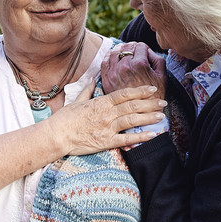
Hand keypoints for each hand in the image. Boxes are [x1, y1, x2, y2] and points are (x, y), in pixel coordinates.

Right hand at [49, 82, 166, 154]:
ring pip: (133, 120)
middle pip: (133, 106)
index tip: (152, 88)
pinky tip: (152, 135)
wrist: (57, 135)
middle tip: (163, 102)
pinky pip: (127, 139)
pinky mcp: (106, 141)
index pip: (125, 94)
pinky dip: (141, 136)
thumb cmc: (65, 118)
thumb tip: (92, 79)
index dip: (141, 90)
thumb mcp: (76, 100)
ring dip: (149, 117)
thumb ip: (87, 90)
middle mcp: (107, 113)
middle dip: (150, 103)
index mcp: (101, 102)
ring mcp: (108, 127)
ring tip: (162, 116)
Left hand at [101, 42, 165, 96]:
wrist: (141, 114)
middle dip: (133, 48)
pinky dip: (109, 57)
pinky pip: (105, 62)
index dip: (144, 48)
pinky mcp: (106, 79)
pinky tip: (114, 59)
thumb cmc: (154, 96)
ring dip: (121, 50)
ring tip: (125, 53)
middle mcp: (125, 66)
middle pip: (127, 47)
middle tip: (136, 52)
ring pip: (115, 52)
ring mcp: (114, 73)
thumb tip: (149, 51)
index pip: (140, 46)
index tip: (144, 53)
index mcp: (139, 64)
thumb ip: (157, 60)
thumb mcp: (162, 77)